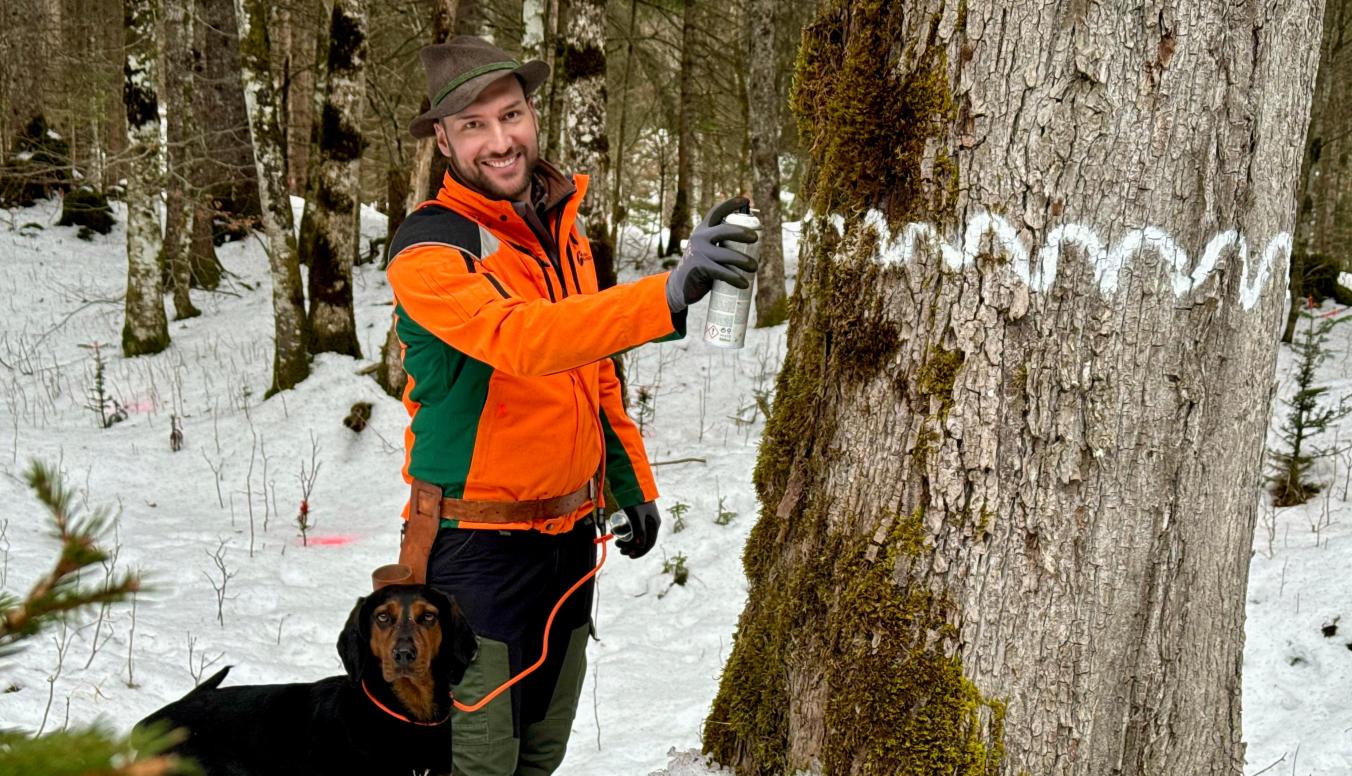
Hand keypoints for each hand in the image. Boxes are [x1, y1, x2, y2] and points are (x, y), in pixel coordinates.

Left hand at [614, 501, 660, 558]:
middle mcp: (650, 524)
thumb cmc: (636, 501)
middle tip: (619, 549)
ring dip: (625, 540)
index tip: (630, 556)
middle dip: (630, 547)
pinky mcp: (635, 517)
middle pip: (641, 541)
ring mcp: (643, 520)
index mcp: (654, 525)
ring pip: (634, 535)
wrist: (632, 485)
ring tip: (615, 541)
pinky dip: (623, 532)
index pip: (649, 543)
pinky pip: (630, 528)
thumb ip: (640, 531)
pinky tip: (614, 531)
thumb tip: (640, 546)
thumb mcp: (637, 517)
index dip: (640, 552)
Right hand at [665, 197, 758, 312]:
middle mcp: (699, 237)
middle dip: (742, 232)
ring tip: (754, 268)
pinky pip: (721, 272)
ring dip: (743, 261)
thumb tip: (753, 241)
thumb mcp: (710, 250)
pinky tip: (744, 283)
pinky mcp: (699, 267)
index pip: (717, 212)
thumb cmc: (703, 267)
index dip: (731, 204)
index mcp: (703, 230)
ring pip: (726, 254)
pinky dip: (735, 278)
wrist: (681, 286)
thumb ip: (723, 244)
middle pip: (724, 230)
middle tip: (755, 238)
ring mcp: (699, 252)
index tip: (745, 199)